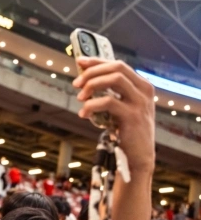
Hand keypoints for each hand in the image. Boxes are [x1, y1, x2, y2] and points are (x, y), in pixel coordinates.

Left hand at [73, 57, 155, 172]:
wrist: (138, 157)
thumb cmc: (126, 132)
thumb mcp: (122, 109)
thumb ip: (111, 94)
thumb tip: (86, 80)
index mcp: (141, 85)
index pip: (119, 64)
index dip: (97, 61)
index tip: (79, 62)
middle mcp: (144, 90)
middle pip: (117, 67)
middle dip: (92, 72)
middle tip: (75, 83)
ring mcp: (140, 102)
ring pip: (114, 79)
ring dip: (92, 85)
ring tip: (80, 98)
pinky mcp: (132, 116)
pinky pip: (109, 102)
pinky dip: (92, 106)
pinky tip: (83, 114)